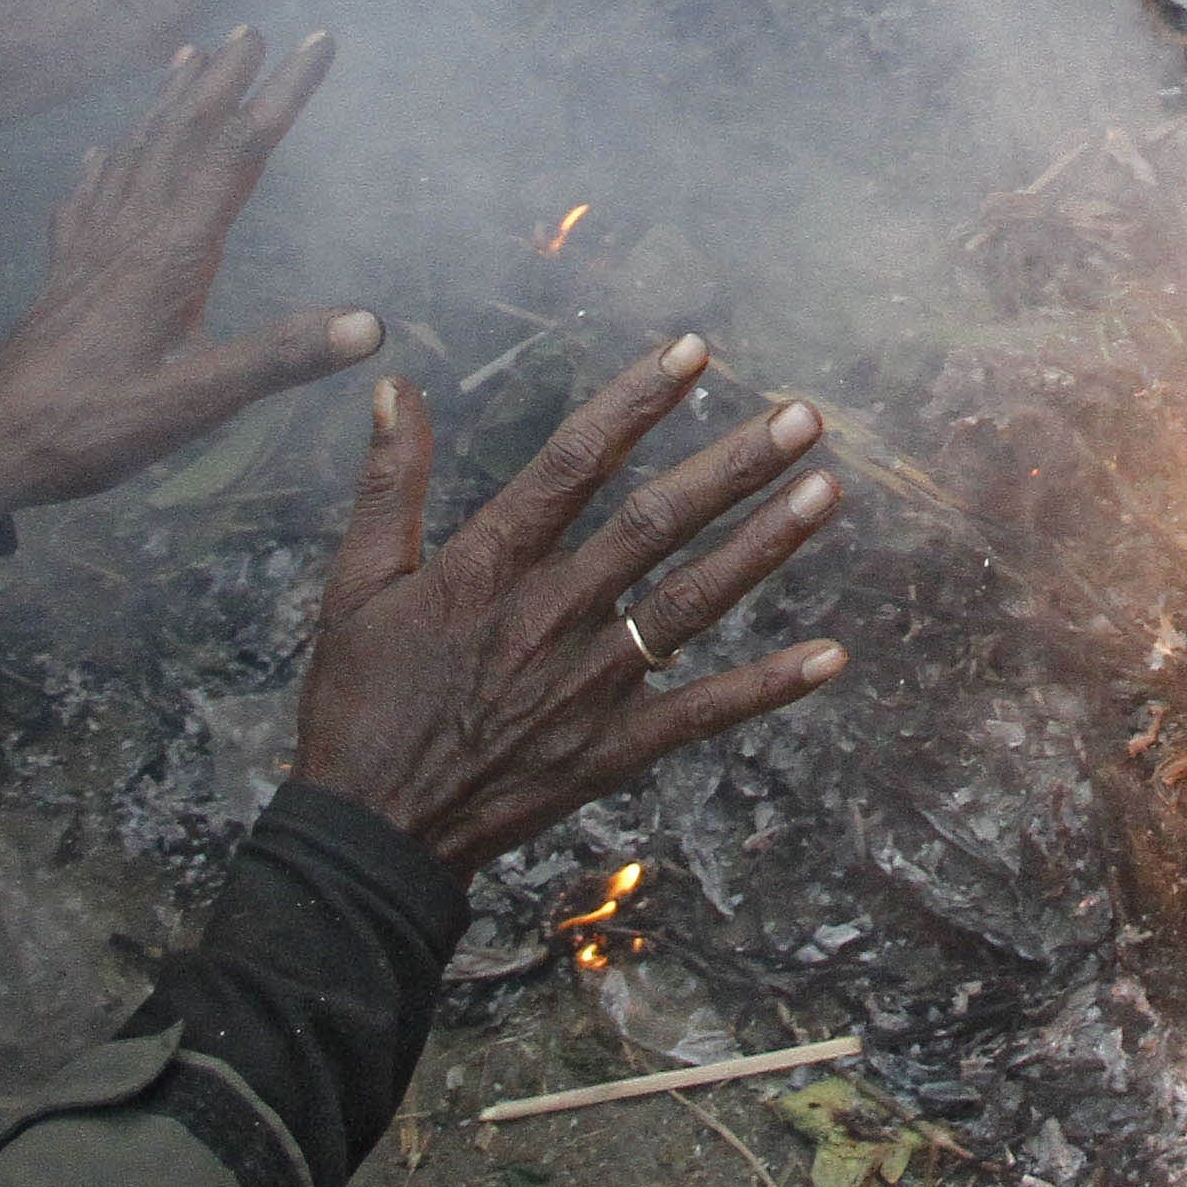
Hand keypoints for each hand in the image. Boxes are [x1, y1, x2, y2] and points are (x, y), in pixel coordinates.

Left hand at [0, 28, 388, 516]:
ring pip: (135, 152)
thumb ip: (279, 357)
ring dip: (167, 102)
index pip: (238, 153)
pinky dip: (103, 161)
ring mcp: (91, 246)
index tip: (317, 42)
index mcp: (173, 252)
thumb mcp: (196, 401)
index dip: (282, 94)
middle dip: (224, 79)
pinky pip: (88, 194)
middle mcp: (132, 231)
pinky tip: (99, 151)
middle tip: (254, 29)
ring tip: (186, 57)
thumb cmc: (96, 423)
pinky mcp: (63, 270)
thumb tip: (369, 324)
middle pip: (184, 135)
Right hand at [293, 339, 850, 870]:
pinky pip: (702, 712)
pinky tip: (832, 656)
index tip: (694, 352)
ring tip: (828, 492)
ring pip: (693, 601)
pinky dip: (769, 685)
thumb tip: (398, 387)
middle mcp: (552, 614)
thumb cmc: (359, 704)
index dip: (638, 401)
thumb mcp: (355, 584)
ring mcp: (590, 684)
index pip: (575, 462)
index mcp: (489, 566)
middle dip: (734, 465)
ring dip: (764, 545)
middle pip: (656, 522)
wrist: (371, 834)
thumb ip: (388, 482)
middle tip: (802, 417)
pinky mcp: (612, 747)